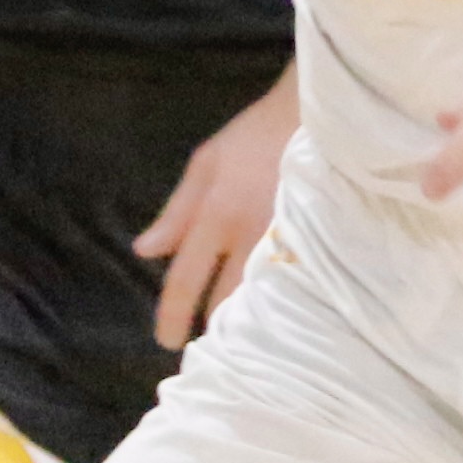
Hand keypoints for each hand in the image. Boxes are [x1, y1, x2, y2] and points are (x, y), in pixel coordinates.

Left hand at [135, 74, 302, 346]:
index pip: (186, 278)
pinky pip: (292, 285)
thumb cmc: (254, 136)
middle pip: (227, 300)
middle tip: (207, 347)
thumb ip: (177, 213)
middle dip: (215, 329)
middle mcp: (251, 234)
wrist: (316, 115)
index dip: (172, 314)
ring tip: (239, 338)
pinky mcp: (318, 242)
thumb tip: (145, 252)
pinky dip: (278, 302)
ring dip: (248, 320)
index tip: (166, 341)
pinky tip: (275, 314)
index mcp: (217, 214)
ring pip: (263, 299)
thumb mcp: (206, 164)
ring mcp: (288, 241)